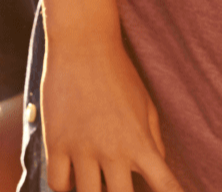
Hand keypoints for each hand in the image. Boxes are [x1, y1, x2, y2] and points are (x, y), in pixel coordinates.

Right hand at [41, 33, 183, 191]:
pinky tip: (73, 178)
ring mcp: (82, 149)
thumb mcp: (146, 105)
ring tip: (98, 184)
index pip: (165, 186)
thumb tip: (157, 165)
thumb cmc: (120, 73)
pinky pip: (58, 183)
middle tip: (121, 186)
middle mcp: (113, 151)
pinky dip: (66, 187)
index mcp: (140, 143)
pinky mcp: (56, 143)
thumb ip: (153, 139)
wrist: (84, 44)